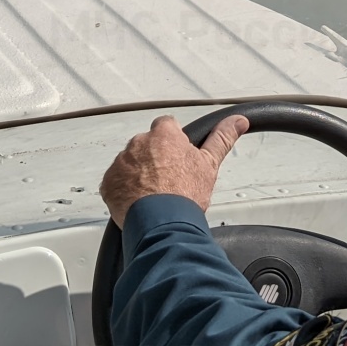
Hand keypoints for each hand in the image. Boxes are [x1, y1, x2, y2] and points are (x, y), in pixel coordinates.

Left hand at [100, 114, 247, 224]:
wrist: (162, 223)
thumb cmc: (185, 195)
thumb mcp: (210, 164)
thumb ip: (222, 138)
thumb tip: (237, 121)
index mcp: (164, 134)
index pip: (166, 126)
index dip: (172, 143)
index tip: (177, 158)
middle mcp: (139, 143)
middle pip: (146, 146)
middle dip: (154, 159)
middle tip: (167, 181)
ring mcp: (121, 162)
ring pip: (130, 163)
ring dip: (138, 174)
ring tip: (153, 195)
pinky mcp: (109, 182)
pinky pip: (115, 182)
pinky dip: (124, 190)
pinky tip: (139, 202)